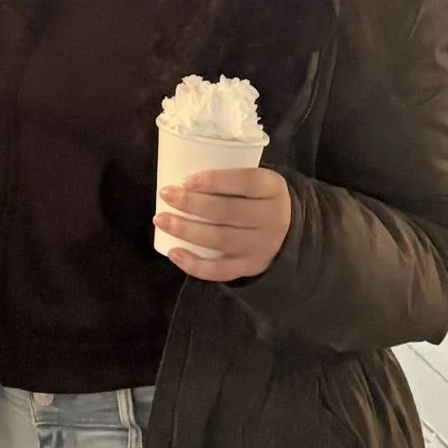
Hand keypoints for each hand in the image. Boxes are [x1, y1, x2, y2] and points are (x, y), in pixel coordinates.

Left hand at [156, 166, 292, 280]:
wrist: (286, 230)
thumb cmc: (256, 198)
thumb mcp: (255, 180)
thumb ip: (229, 177)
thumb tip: (179, 178)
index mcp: (272, 188)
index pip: (246, 182)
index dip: (214, 180)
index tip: (185, 180)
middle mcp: (272, 218)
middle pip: (227, 211)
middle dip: (191, 203)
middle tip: (166, 194)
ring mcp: (261, 246)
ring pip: (220, 239)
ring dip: (186, 230)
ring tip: (161, 219)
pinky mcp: (250, 266)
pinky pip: (221, 270)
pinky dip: (195, 264)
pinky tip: (174, 253)